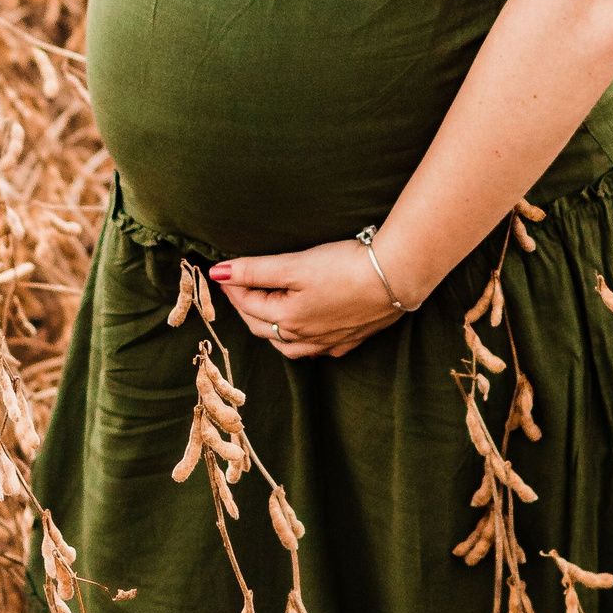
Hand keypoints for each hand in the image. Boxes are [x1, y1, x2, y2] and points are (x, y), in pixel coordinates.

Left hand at [209, 240, 404, 358]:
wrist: (396, 278)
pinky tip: (307, 333)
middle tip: (237, 287)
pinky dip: (303, 340)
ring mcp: (328, 343)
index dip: (232, 286)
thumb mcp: (294, 264)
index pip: (248, 305)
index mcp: (287, 320)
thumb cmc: (344, 267)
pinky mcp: (350, 340)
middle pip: (263, 327)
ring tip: (263, 311)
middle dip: (246, 307)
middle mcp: (304, 338)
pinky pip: (318, 348)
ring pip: (288, 344)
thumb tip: (216, 273)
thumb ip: (254, 270)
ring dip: (271, 329)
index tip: (223, 271)